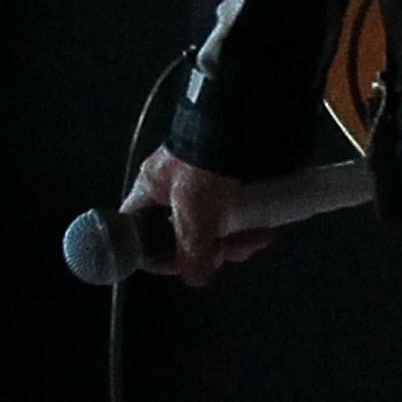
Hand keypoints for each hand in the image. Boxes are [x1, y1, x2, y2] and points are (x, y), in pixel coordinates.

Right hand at [122, 146, 274, 287]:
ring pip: (217, 229)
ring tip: (253, 240)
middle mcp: (176, 189)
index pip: (138, 232)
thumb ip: (191, 248)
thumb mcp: (194, 209)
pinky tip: (263, 231)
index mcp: (151, 190)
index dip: (158, 255)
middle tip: (227, 251)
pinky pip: (240, 216)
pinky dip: (251, 227)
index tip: (181, 268)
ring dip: (237, 241)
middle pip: (186, 236)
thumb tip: (194, 278)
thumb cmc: (207, 158)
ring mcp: (207, 187)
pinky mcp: (236, 184)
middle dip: (211, 250)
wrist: (247, 123)